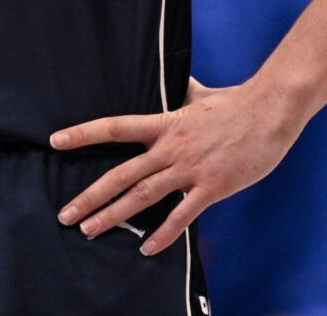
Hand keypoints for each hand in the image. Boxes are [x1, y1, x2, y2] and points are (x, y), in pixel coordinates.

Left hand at [50, 76, 300, 255]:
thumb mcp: (201, 94)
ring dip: (114, 215)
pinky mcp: (211, 187)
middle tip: (66, 214)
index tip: (56, 141)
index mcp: (165, 123)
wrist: (271, 111)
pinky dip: (163, 234)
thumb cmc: (237, 103)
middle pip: (122, 173)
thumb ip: (182, 91)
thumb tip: (174, 78)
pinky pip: (182, 216)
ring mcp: (190, 168)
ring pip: (143, 196)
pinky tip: (146, 248)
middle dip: (91, 196)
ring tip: (90, 230)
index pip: (116, 127)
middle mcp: (171, 147)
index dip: (84, 134)